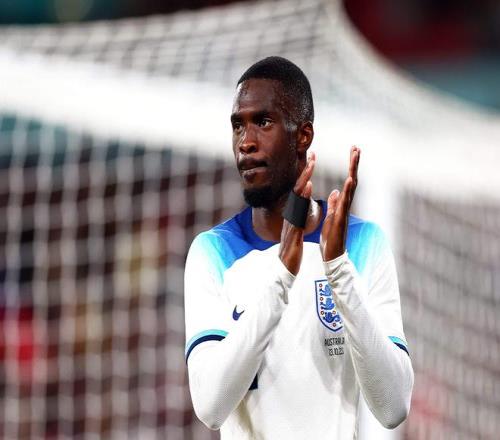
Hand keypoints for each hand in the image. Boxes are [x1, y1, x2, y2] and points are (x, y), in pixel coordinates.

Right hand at [279, 153, 315, 274]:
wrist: (284, 270)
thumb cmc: (291, 252)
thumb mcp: (295, 233)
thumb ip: (296, 220)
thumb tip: (297, 210)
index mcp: (293, 216)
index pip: (299, 194)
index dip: (305, 178)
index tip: (311, 163)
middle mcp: (290, 216)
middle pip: (297, 191)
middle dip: (304, 173)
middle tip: (311, 157)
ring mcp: (290, 222)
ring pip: (297, 199)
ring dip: (303, 182)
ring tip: (310, 168)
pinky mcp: (293, 231)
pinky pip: (298, 212)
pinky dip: (302, 199)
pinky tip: (307, 190)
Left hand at [320, 146, 359, 261]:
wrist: (332, 256)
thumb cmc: (332, 239)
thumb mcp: (331, 218)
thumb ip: (334, 205)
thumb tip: (336, 191)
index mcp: (342, 205)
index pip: (348, 182)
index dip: (351, 167)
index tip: (353, 151)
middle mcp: (346, 206)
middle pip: (353, 181)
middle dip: (354, 164)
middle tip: (356, 148)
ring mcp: (345, 212)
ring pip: (351, 189)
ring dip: (353, 171)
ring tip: (355, 157)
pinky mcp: (340, 220)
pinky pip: (345, 203)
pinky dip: (348, 191)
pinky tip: (350, 179)